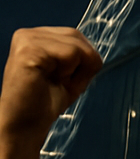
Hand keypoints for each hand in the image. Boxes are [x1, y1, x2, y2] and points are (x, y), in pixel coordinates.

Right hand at [0, 28, 103, 147]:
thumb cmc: (45, 102)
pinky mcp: (28, 51)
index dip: (80, 61)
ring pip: (77, 46)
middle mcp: (28, 34)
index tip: (62, 78)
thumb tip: (96, 49)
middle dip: (81, 65)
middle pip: (78, 37)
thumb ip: (81, 54)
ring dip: (75, 71)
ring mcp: (27, 40)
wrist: (26, 124)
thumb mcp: (70, 72)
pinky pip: (71, 53)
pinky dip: (70, 73)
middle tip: (60, 82)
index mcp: (36, 36)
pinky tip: (50, 81)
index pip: (76, 35)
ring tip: (54, 82)